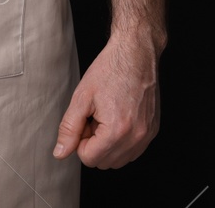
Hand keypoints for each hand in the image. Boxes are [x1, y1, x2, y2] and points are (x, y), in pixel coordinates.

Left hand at [52, 32, 159, 167]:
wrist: (136, 53)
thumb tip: (60, 153)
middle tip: (95, 117)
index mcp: (116, 131)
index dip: (81, 140)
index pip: (88, 159)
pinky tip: (119, 117)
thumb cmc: (110, 70)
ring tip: (107, 116)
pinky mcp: (153, 130)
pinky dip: (122, 141)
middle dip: (94, 143)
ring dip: (108, 144)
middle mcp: (135, 137)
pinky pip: (133, 151)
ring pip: (119, 160)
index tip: (85, 120)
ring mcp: (147, 135)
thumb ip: (69, 129)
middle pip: (104, 162)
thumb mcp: (81, 97)